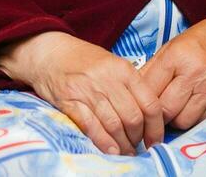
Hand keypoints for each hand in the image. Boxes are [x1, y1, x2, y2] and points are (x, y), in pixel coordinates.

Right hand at [0, 31, 164, 154]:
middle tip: (138, 147)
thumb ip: (130, 85)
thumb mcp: (113, 64)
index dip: (156, 127)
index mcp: (124, 69)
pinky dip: (103, 142)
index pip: (150, 103)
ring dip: (122, 145)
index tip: (155, 140)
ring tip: (125, 152)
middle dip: (138, 138)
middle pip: (133, 118)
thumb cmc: (83, 60)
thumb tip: (148, 114)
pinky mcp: (70, 102)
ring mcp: (88, 91)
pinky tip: (110, 151)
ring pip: (114, 125)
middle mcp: (108, 79)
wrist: (49, 53)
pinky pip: (91, 127)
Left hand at [138, 16, 205, 130]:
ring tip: (172, 109)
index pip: (149, 88)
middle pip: (164, 109)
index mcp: (177, 57)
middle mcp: (193, 75)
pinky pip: (198, 121)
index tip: (137, 102)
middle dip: (156, 113)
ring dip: (173, 119)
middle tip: (153, 109)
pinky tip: (188, 108)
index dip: (140, 98)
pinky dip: (190, 118)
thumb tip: (133, 88)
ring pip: (181, 120)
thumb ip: (152, 68)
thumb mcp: (173, 45)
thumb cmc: (202, 40)